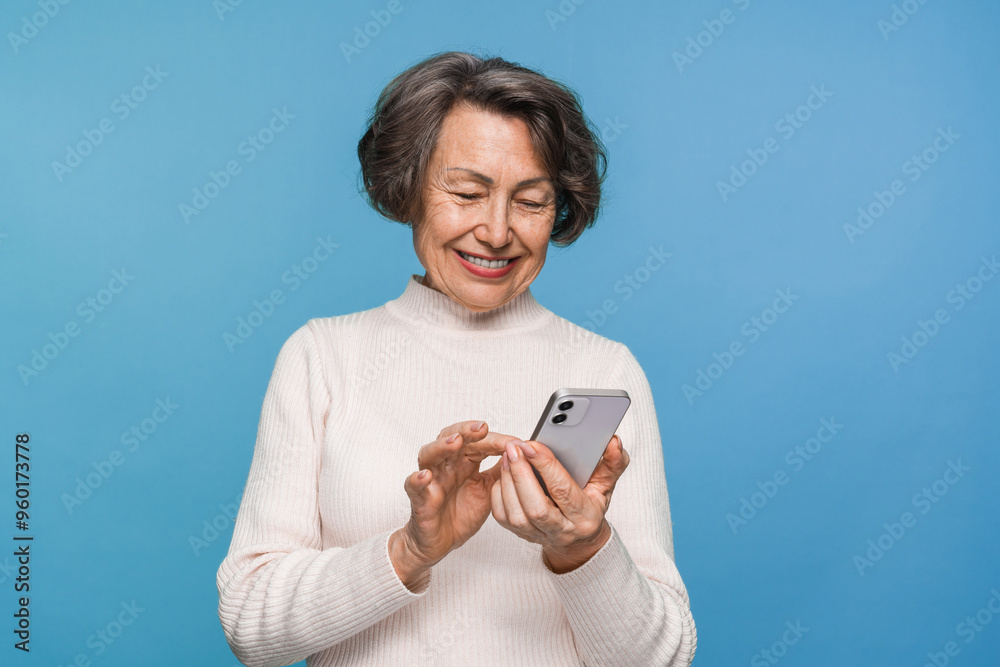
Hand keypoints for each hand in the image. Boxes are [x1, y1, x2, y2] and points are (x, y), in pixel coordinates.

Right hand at [389, 420, 510, 588]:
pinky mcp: (420, 499)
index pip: (478, 442)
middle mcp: (446, 465)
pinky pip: (413, 486)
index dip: (496, 440)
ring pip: (430, 455)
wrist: (440, 541)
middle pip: (452, 439)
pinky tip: (425, 476)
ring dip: (441, 446)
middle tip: (482, 428)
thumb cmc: (460, 513)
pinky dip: (417, 480)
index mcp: (464, 461)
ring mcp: (432, 480)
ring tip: (454, 442)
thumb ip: (502, 471)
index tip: (516, 443)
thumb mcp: (489, 490)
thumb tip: (522, 452)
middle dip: (466, 432)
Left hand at [491, 435, 628, 573]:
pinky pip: (503, 518)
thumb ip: (613, 462)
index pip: (563, 490)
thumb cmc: (590, 505)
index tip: (531, 444)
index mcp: (585, 516)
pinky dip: (499, 494)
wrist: (578, 538)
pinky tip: (503, 474)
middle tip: (514, 448)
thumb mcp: (606, 484)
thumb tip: (613, 443)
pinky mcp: (521, 535)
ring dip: (508, 482)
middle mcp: (562, 530)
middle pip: (536, 507)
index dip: (546, 466)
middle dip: (521, 474)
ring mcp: (539, 535)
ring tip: (507, 456)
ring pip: (516, 515)